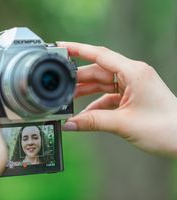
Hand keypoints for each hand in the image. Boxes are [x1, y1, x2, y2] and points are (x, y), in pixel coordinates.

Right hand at [57, 42, 176, 156]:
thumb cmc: (165, 128)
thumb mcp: (123, 124)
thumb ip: (92, 122)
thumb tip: (69, 124)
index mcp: (133, 72)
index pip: (100, 55)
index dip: (78, 50)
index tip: (61, 47)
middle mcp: (132, 75)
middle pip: (97, 71)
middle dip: (77, 80)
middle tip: (58, 87)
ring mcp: (132, 85)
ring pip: (101, 84)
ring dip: (85, 93)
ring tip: (67, 101)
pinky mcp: (131, 97)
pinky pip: (108, 97)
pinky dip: (96, 105)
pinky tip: (84, 115)